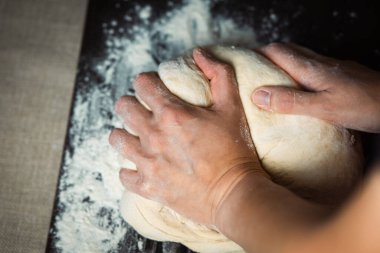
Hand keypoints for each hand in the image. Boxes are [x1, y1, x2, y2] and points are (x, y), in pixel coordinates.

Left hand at [109, 48, 264, 224]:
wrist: (234, 194)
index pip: (142, 84)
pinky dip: (129, 169)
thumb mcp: (233, 107)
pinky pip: (124, 174)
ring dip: (125, 133)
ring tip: (138, 136)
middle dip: (132, 103)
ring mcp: (147, 163)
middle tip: (146, 111)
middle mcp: (153, 135)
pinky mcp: (148, 186)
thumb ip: (219, 74)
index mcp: (171, 114)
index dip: (147, 82)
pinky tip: (142, 165)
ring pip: (116, 138)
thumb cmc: (235, 150)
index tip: (155, 88)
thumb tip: (199, 53)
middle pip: (123, 107)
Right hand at [251, 43, 379, 132]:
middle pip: (288, 49)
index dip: (258, 53)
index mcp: (311, 69)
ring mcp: (332, 68)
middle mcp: (320, 63)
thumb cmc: (364, 105)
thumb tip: (257, 95)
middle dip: (267, 54)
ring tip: (271, 77)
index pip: (277, 51)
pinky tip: (300, 86)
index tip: (243, 60)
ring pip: (301, 57)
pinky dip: (298, 71)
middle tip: (253, 68)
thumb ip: (290, 101)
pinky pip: (313, 67)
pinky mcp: (341, 75)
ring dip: (283, 62)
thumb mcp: (322, 108)